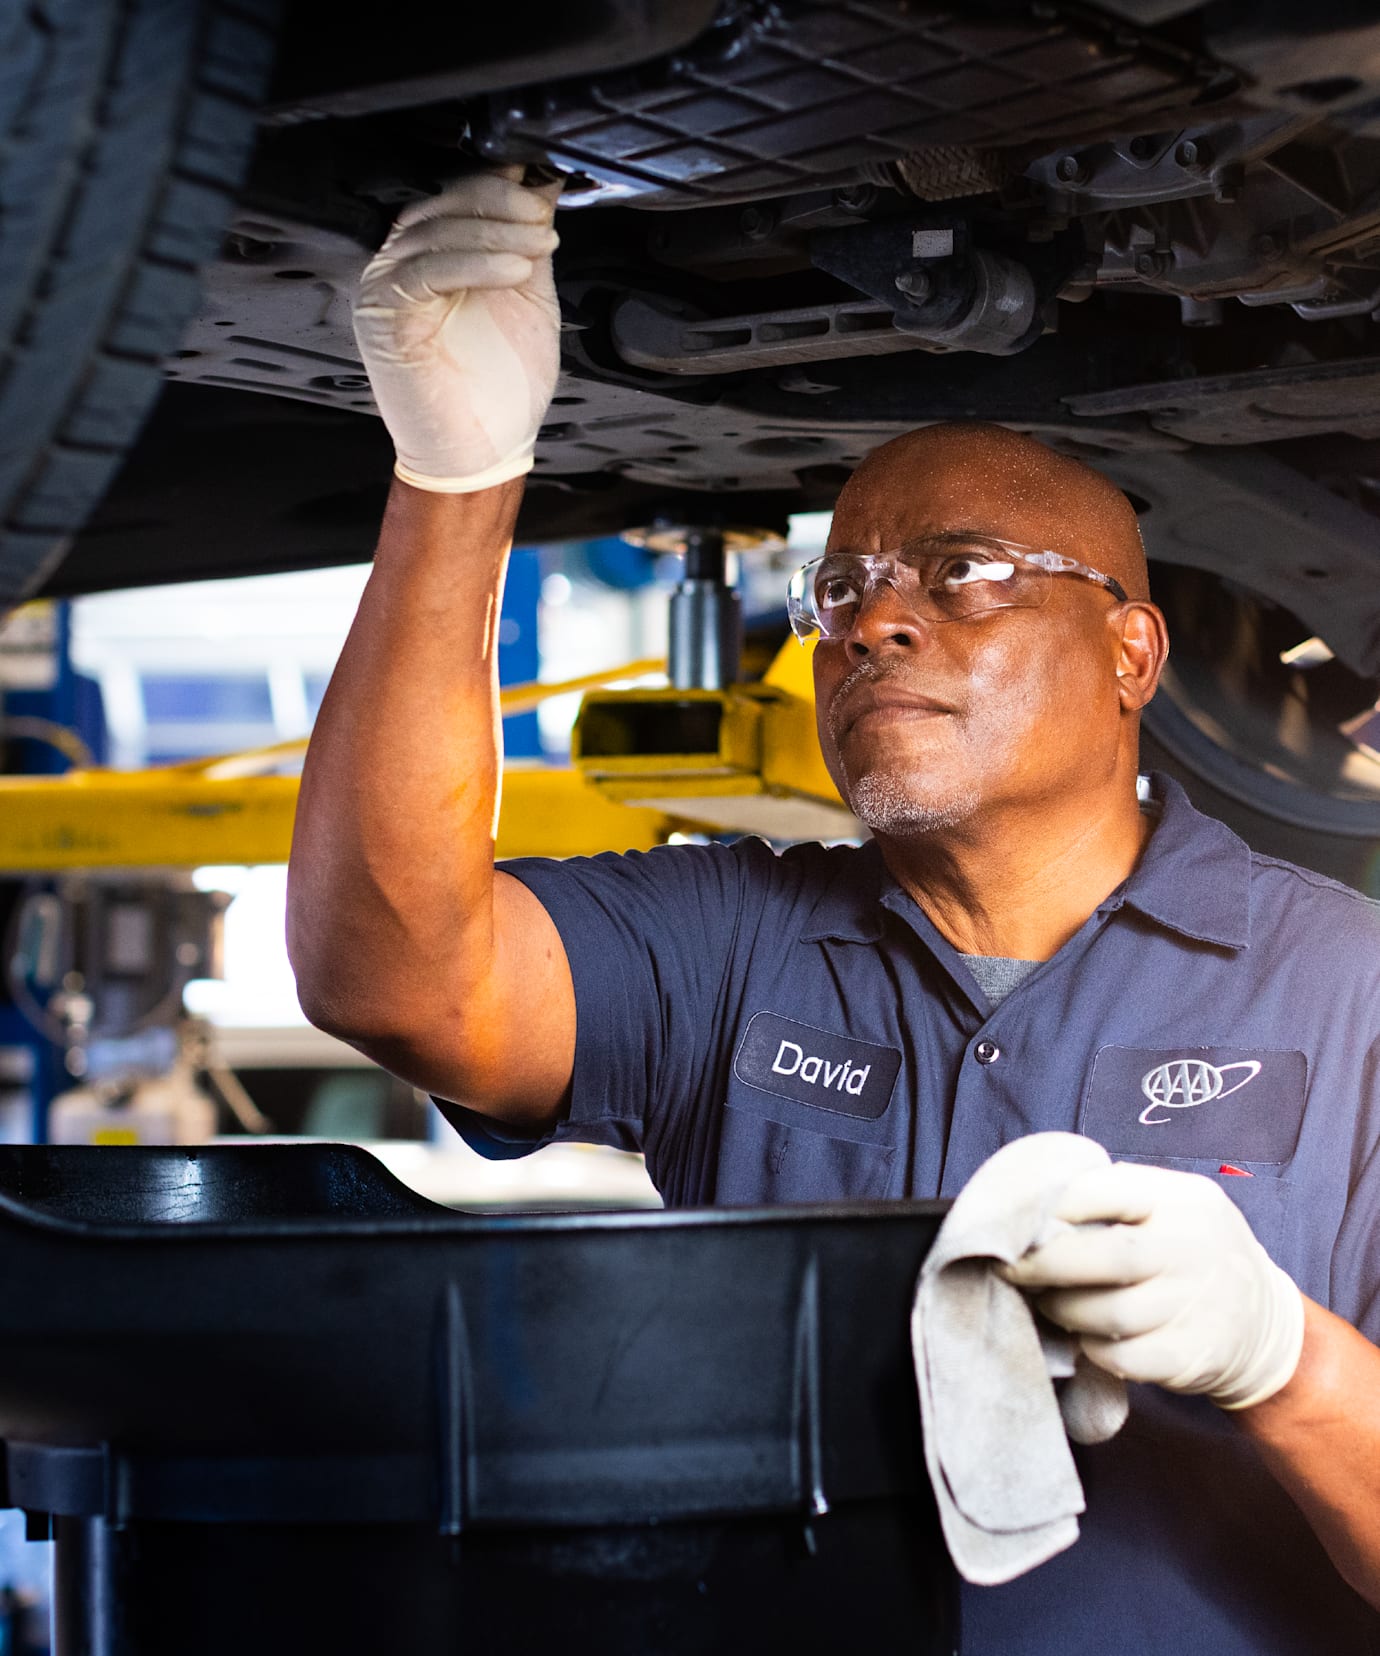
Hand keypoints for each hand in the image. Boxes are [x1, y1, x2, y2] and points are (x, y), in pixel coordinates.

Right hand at [353, 170, 561, 492]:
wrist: (483, 452)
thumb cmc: (500, 387)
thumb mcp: (529, 298)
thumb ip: (529, 242)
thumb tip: (544, 186)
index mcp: (435, 255)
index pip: (457, 196)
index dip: (500, 186)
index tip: (543, 186)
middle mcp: (404, 264)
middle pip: (442, 204)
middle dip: (499, 204)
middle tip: (541, 217)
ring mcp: (389, 287)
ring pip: (435, 232)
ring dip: (493, 231)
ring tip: (537, 244)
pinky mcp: (386, 315)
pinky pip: (425, 271)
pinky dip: (473, 264)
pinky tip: (512, 271)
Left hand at [999, 1162, 1304, 1409]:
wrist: (1262, 1324)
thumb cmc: (1189, 1253)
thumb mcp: (1170, 1207)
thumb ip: (1114, 1199)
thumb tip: (1033, 1209)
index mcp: (1182, 1200)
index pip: (1110, 1190)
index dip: (1055, 1204)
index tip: (1020, 1219)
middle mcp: (1194, 1250)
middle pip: (1107, 1255)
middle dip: (1044, 1263)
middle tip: (1010, 1266)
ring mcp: (1196, 1306)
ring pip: (1108, 1312)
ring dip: (1061, 1308)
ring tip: (1044, 1300)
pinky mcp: (1189, 1357)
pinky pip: (1121, 1357)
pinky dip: (1090, 1347)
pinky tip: (1083, 1334)